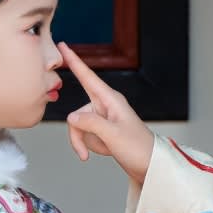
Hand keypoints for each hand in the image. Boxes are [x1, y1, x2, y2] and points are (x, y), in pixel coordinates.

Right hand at [60, 43, 155, 189]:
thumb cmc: (138, 148)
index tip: (62, 45)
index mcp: (111, 100)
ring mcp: (104, 118)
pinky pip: (85, 134)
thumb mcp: (113, 135)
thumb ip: (90, 124)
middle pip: (77, 113)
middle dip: (77, 134)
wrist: (150, 166)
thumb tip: (71, 117)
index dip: (74, 60)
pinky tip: (102, 151)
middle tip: (83, 153)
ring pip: (79, 125)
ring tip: (96, 153)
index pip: (87, 76)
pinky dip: (89, 145)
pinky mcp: (103, 130)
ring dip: (83, 142)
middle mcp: (106, 106)